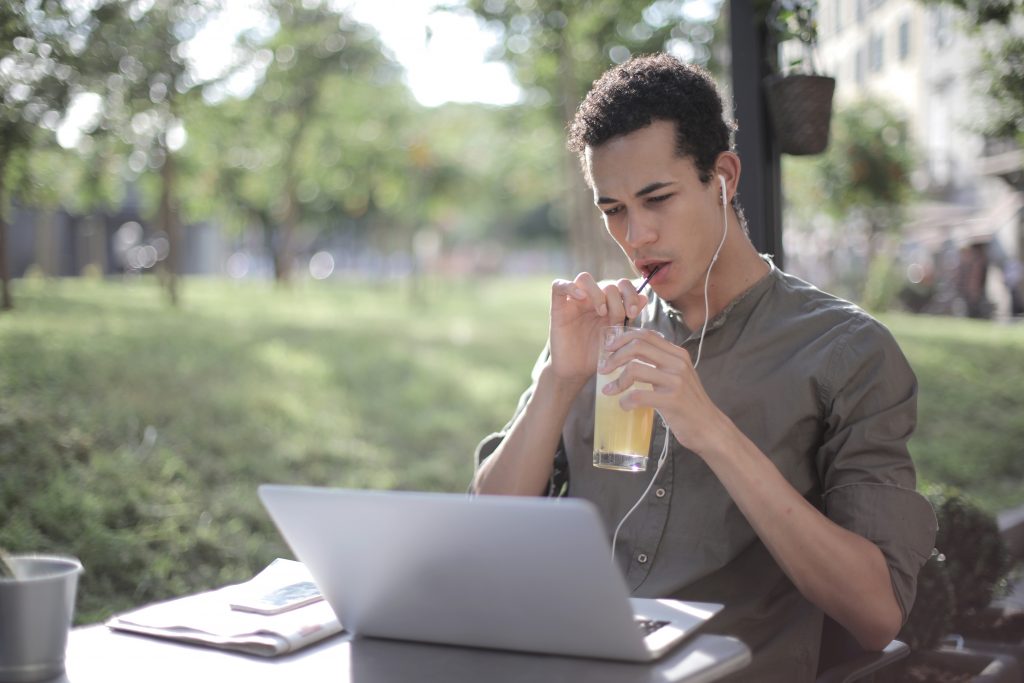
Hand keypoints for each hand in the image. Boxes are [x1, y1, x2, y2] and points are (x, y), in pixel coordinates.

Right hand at [548, 273, 647, 383]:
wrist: (577, 372)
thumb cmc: (598, 355)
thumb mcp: (618, 337)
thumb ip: (629, 318)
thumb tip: (645, 298)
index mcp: (608, 304)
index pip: (622, 285)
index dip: (631, 294)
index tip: (633, 313)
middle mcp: (592, 300)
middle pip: (607, 283)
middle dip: (617, 300)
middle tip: (618, 319)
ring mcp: (574, 302)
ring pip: (584, 278)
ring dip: (598, 293)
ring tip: (602, 312)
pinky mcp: (558, 308)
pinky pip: (559, 286)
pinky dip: (571, 287)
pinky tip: (581, 298)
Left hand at [599, 328, 725, 456]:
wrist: (708, 427)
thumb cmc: (687, 403)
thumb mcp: (677, 376)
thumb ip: (660, 363)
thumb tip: (628, 355)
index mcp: (678, 354)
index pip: (646, 335)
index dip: (622, 339)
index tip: (608, 349)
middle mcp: (678, 363)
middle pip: (637, 346)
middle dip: (614, 356)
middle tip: (603, 369)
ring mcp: (677, 381)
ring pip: (635, 369)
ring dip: (617, 380)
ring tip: (609, 390)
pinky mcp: (673, 400)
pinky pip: (639, 395)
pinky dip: (626, 401)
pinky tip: (624, 406)